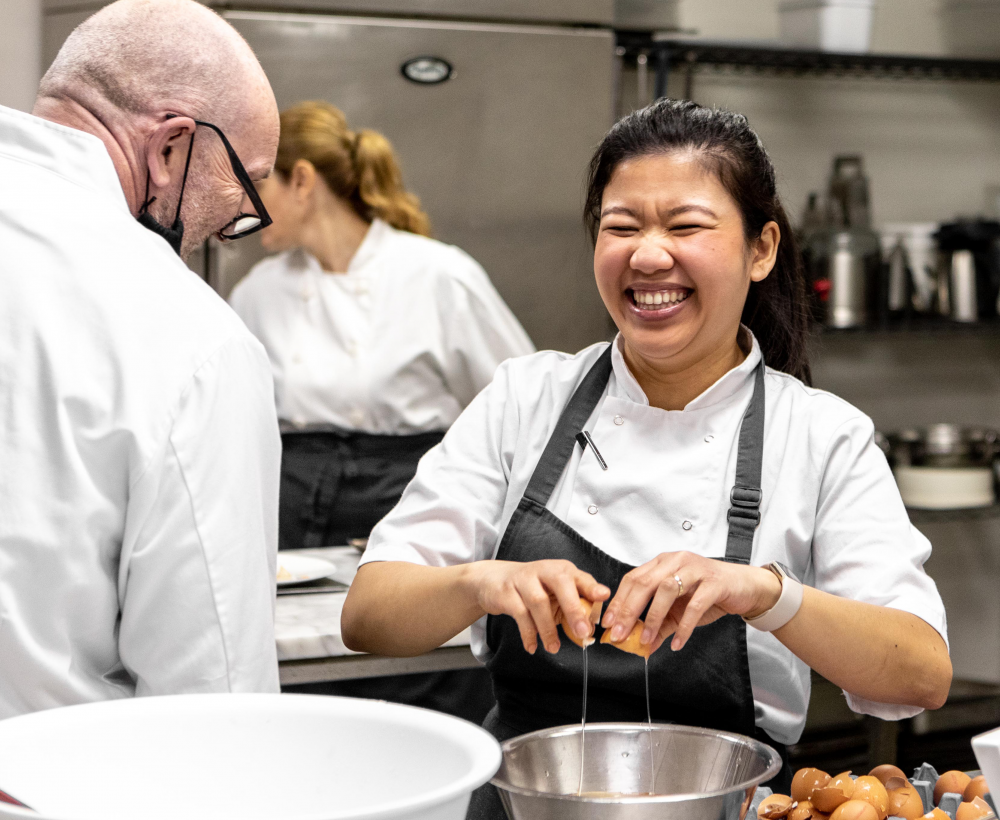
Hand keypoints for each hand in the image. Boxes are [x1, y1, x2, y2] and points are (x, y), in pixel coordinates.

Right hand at [471, 559, 609, 654]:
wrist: (494, 580)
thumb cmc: (534, 589)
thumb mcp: (556, 594)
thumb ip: (574, 607)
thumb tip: (590, 629)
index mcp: (562, 571)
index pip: (580, 577)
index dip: (592, 586)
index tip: (604, 596)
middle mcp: (545, 570)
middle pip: (561, 583)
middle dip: (573, 609)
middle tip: (583, 632)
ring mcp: (524, 579)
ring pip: (538, 601)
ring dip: (548, 628)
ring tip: (554, 648)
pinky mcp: (507, 591)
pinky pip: (520, 614)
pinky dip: (528, 633)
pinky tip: (533, 646)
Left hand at [601, 552, 780, 653]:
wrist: (745, 587)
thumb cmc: (709, 593)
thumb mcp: (679, 610)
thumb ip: (661, 625)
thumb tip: (642, 646)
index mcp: (662, 563)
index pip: (632, 579)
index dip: (619, 601)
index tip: (609, 623)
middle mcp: (675, 561)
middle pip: (644, 583)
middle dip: (629, 610)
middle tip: (620, 634)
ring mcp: (695, 568)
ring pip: (666, 590)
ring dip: (654, 618)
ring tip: (646, 639)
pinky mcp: (714, 581)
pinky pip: (694, 605)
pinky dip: (683, 626)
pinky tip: (677, 642)